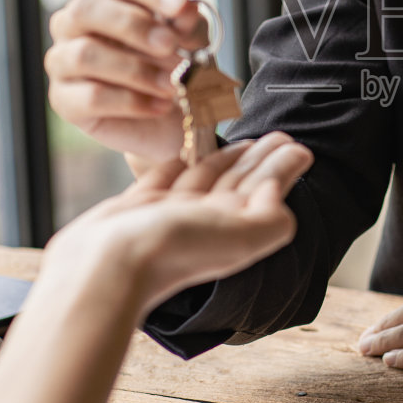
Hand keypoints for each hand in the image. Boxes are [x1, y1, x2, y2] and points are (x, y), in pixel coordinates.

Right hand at [40, 135, 312, 317]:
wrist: (104, 266)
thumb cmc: (171, 251)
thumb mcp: (240, 236)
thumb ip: (270, 219)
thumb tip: (277, 195)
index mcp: (232, 230)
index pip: (264, 191)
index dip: (282, 170)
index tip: (298, 147)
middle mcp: (204, 225)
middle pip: (239, 184)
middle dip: (260, 161)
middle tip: (279, 136)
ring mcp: (169, 218)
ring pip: (204, 179)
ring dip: (226, 159)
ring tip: (244, 139)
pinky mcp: (136, 210)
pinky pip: (164, 180)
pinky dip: (177, 165)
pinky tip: (186, 153)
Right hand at [45, 0, 211, 160]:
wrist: (172, 117)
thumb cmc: (174, 64)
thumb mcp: (190, 39)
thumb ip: (186, 23)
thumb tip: (186, 9)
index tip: (181, 4)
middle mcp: (72, 22)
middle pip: (86, 9)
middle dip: (133, 25)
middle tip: (169, 44)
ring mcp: (62, 60)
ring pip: (85, 54)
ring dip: (136, 69)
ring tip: (173, 83)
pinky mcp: (64, 99)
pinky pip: (91, 96)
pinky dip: (133, 101)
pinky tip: (160, 105)